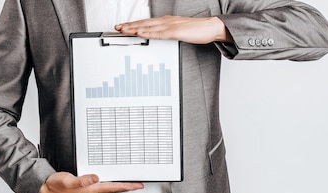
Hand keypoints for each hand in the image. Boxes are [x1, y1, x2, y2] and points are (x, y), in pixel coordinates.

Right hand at [39, 172, 143, 192]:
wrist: (46, 189)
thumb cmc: (56, 186)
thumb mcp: (68, 181)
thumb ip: (82, 180)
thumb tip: (96, 177)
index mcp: (90, 189)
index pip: (113, 187)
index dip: (126, 187)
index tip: (138, 185)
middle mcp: (91, 190)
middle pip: (114, 188)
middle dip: (127, 187)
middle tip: (139, 184)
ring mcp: (89, 189)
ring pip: (109, 187)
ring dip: (120, 185)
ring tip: (129, 183)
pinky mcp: (85, 185)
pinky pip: (102, 184)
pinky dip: (110, 182)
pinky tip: (111, 180)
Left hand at [115, 16, 231, 43]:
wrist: (210, 27)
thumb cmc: (197, 30)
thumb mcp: (179, 31)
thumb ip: (168, 32)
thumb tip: (159, 36)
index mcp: (166, 21)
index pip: (146, 23)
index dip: (133, 24)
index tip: (122, 27)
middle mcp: (166, 21)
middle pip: (144, 23)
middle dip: (129, 26)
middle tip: (117, 27)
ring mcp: (170, 26)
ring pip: (148, 27)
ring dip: (134, 29)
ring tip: (123, 30)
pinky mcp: (175, 32)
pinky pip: (158, 34)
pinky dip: (148, 33)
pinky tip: (140, 34)